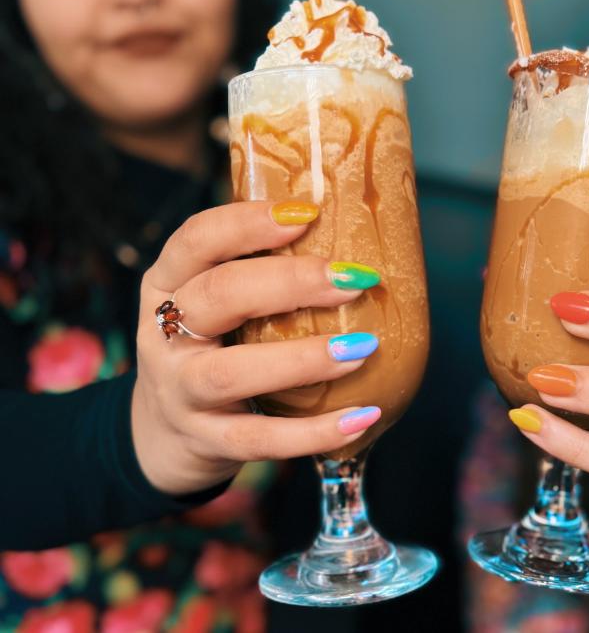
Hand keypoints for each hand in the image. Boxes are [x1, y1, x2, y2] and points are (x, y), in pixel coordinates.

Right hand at [132, 201, 382, 495]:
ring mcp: (180, 391)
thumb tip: (354, 237)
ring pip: (233, 372)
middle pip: (218, 296)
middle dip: (291, 283)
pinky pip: (259, 439)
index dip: (248, 223)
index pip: (196, 240)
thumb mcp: (213, 303)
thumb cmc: (212, 348)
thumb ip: (259, 272)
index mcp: (168, 284)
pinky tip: (363, 416)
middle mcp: (164, 334)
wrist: (161, 434)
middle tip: (355, 279)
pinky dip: (314, 432)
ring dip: (303, 359)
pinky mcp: (205, 440)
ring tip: (363, 347)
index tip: (308, 213)